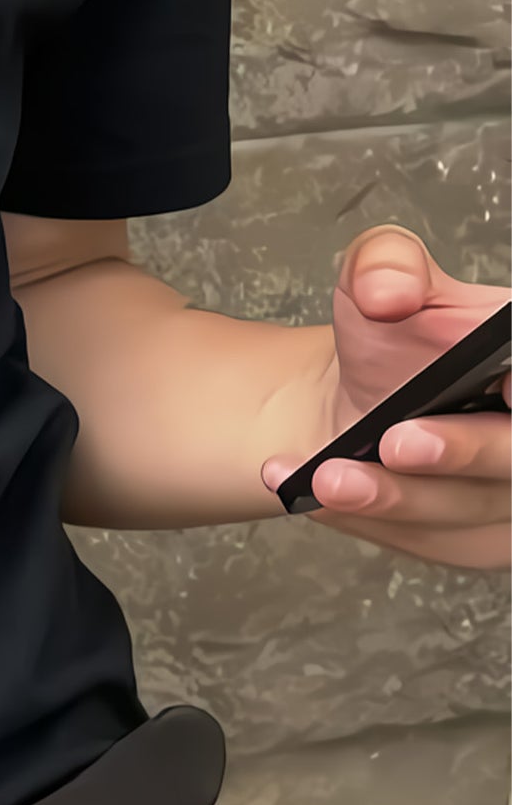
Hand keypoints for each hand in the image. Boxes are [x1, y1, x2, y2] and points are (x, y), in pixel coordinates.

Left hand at [262, 225, 509, 569]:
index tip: (509, 387)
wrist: (358, 399)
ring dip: (397, 499)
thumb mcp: (380, 275)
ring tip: (327, 477)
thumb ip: (385, 263)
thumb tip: (388, 291)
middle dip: (463, 453)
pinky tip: (312, 493)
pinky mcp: (478, 538)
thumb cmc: (393, 340)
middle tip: (395, 442)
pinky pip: (429, 540)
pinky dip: (369, 519)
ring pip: (472, 511)